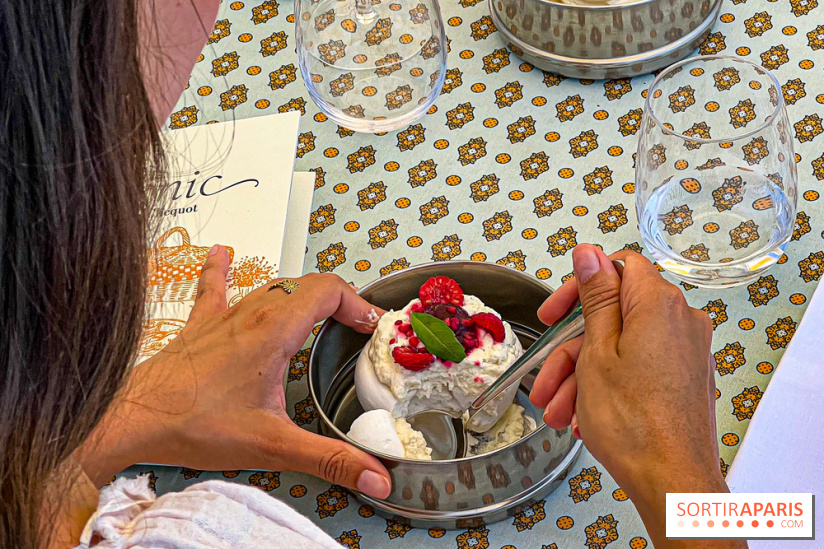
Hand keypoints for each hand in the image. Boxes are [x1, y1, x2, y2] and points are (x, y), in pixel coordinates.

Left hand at [78, 246, 391, 498]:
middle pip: (306, 286)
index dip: (357, 302)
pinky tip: (221, 254)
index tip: (371, 324)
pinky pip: (215, 288)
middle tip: (355, 325)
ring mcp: (223, 316)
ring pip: (272, 287)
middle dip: (338, 301)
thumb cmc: (191, 424)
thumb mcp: (273, 445)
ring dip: (301, 295)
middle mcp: (250, 313)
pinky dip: (223, 270)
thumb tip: (375, 477)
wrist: (132, 419)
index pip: (328, 291)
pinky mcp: (200, 326)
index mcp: (274, 331)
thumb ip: (330, 460)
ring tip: (320, 307)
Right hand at [530, 245, 732, 546]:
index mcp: (659, 304)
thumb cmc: (634, 424)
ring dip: (583, 376)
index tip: (555, 312)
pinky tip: (584, 416)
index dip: (580, 288)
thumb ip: (595, 296)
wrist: (673, 482)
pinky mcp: (686, 377)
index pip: (617, 268)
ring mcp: (687, 351)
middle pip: (614, 316)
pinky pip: (639, 368)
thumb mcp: (597, 351)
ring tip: (559, 411)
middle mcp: (681, 321)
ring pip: (622, 347)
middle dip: (572, 349)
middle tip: (546, 376)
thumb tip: (589, 253)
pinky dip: (609, 385)